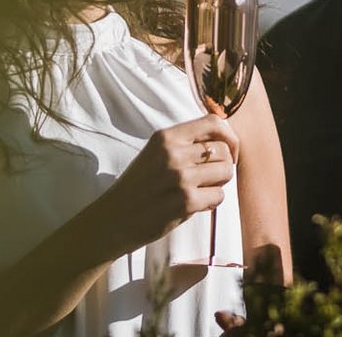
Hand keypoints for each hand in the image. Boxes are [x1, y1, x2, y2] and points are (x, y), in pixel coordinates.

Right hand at [85, 114, 240, 256]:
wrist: (113, 219)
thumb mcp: (155, 153)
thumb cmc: (138, 186)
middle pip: (224, 149)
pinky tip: (196, 204)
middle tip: (212, 177)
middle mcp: (174, 153)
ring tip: (203, 189)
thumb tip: (224, 138)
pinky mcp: (186, 202)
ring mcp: (180, 178)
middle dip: (225, 164)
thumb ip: (184, 143)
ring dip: (219, 183)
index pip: (213, 122)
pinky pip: (219, 196)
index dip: (228, 136)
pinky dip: (212, 202)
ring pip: (226, 171)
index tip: (228, 150)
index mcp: (166, 137)